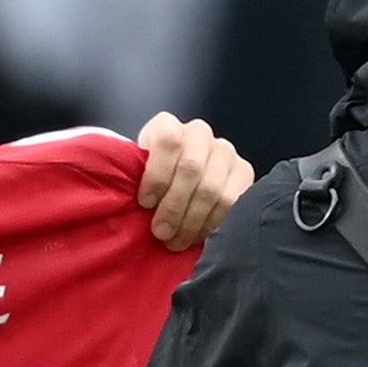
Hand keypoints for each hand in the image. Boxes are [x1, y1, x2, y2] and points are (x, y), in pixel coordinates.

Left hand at [134, 113, 251, 248]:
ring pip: (211, 188)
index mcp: (167, 125)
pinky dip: (211, 223)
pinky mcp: (243, 171)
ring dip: (192, 220)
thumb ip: (132, 179)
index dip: (157, 174)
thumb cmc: (150, 180)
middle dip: (174, 206)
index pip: (167, 141)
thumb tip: (124, 202)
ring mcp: (224, 150)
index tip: (145, 203)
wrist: (177, 180)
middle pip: (191, 168)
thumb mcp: (135, 174)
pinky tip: (197, 236)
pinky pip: (231, 201)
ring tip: (177, 241)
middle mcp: (198, 133)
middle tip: (161, 232)